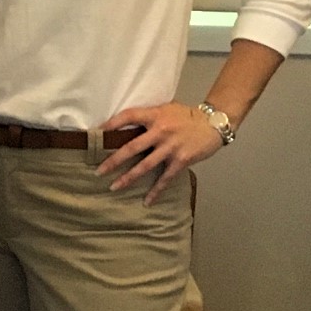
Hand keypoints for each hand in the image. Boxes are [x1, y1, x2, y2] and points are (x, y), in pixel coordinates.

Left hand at [95, 101, 223, 202]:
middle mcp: (161, 131)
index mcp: (155, 115)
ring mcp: (171, 147)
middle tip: (99, 171)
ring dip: (128, 178)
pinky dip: (156, 191)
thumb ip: (149, 117)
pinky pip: (165, 178)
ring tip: (114, 187)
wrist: (214, 123)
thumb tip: (125, 126)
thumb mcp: (166, 109)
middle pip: (132, 147)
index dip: (111, 124)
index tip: (96, 133)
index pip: (128, 116)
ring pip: (145, 165)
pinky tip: (147, 201)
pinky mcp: (181, 160)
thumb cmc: (187, 116)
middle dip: (114, 160)